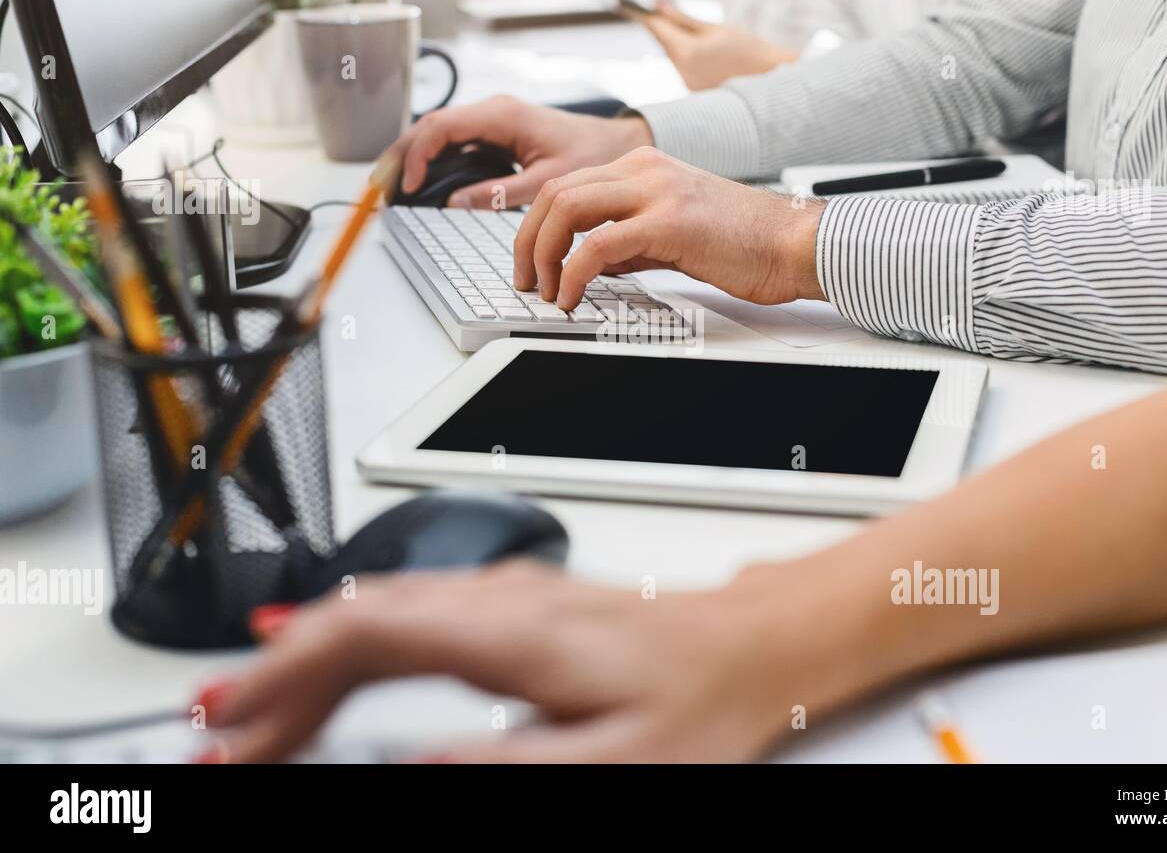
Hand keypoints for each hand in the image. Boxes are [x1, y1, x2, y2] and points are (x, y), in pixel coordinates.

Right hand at [200, 560, 872, 762]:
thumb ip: (500, 766)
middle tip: (223, 736)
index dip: (282, 678)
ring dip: (305, 662)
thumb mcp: (609, 762)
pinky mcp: (511, 603)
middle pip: (353, 621)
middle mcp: (499, 596)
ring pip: (375, 614)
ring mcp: (503, 592)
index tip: (231, 723)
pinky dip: (349, 646)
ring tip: (256, 717)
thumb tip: (401, 768)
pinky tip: (327, 665)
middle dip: (275, 678)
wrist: (750, 643)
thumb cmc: (697, 697)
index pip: (362, 637)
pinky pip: (406, 615)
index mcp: (512, 630)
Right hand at [389, 95, 652, 208]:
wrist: (618, 144)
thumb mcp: (548, 181)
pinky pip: (454, 143)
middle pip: (429, 127)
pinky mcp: (495, 134)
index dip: (417, 155)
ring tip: (391, 187)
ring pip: (438, 134)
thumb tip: (454, 202)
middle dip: (401, 154)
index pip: (441, 127)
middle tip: (378, 186)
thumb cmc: (592, 156)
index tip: (410, 185)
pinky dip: (433, 160)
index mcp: (502, 116)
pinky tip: (421, 183)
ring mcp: (492, 122)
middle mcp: (492, 112)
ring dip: (413, 157)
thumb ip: (500, 193)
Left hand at [513, 147, 826, 309]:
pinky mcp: (669, 222)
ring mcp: (656, 191)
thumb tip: (592, 264)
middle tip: (525, 279)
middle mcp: (644, 170)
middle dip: (527, 240)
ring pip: (566, 209)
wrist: (793, 242)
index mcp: (644, 168)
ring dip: (543, 255)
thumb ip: (630, 241)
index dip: (536, 227)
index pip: (567, 186)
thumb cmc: (745, 242)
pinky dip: (572, 274)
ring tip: (545, 290)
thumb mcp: (673, 233)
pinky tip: (572, 296)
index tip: (531, 263)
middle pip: (555, 193)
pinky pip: (597, 245)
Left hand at [639, 0, 797, 90]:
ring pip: (673, 55)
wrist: (770, 84)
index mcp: (688, 52)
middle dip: (661, 26)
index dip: (641, 14)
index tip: (623, 2)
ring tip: (699, 34)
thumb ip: (681, 16)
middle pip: (663, 42)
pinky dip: (687, 56)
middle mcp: (683, 72)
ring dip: (676, 42)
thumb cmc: (746, 50)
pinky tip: (705, 54)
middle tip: (656, 7)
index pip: (656, 28)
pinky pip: (683, 68)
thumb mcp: (714, 28)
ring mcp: (687, 85)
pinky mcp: (694, 93)